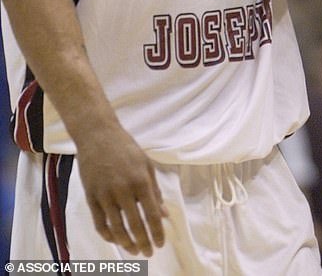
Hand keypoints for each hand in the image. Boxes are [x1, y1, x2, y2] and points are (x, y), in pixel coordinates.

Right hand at [76, 127, 167, 256]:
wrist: (98, 135)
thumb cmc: (126, 148)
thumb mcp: (146, 164)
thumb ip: (155, 190)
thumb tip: (164, 213)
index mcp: (141, 181)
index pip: (152, 214)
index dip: (157, 232)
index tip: (160, 244)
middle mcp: (124, 190)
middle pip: (135, 225)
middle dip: (143, 242)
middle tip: (148, 253)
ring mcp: (105, 195)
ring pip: (116, 228)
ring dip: (126, 243)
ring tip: (134, 250)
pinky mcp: (91, 197)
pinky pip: (99, 223)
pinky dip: (108, 235)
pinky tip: (115, 240)